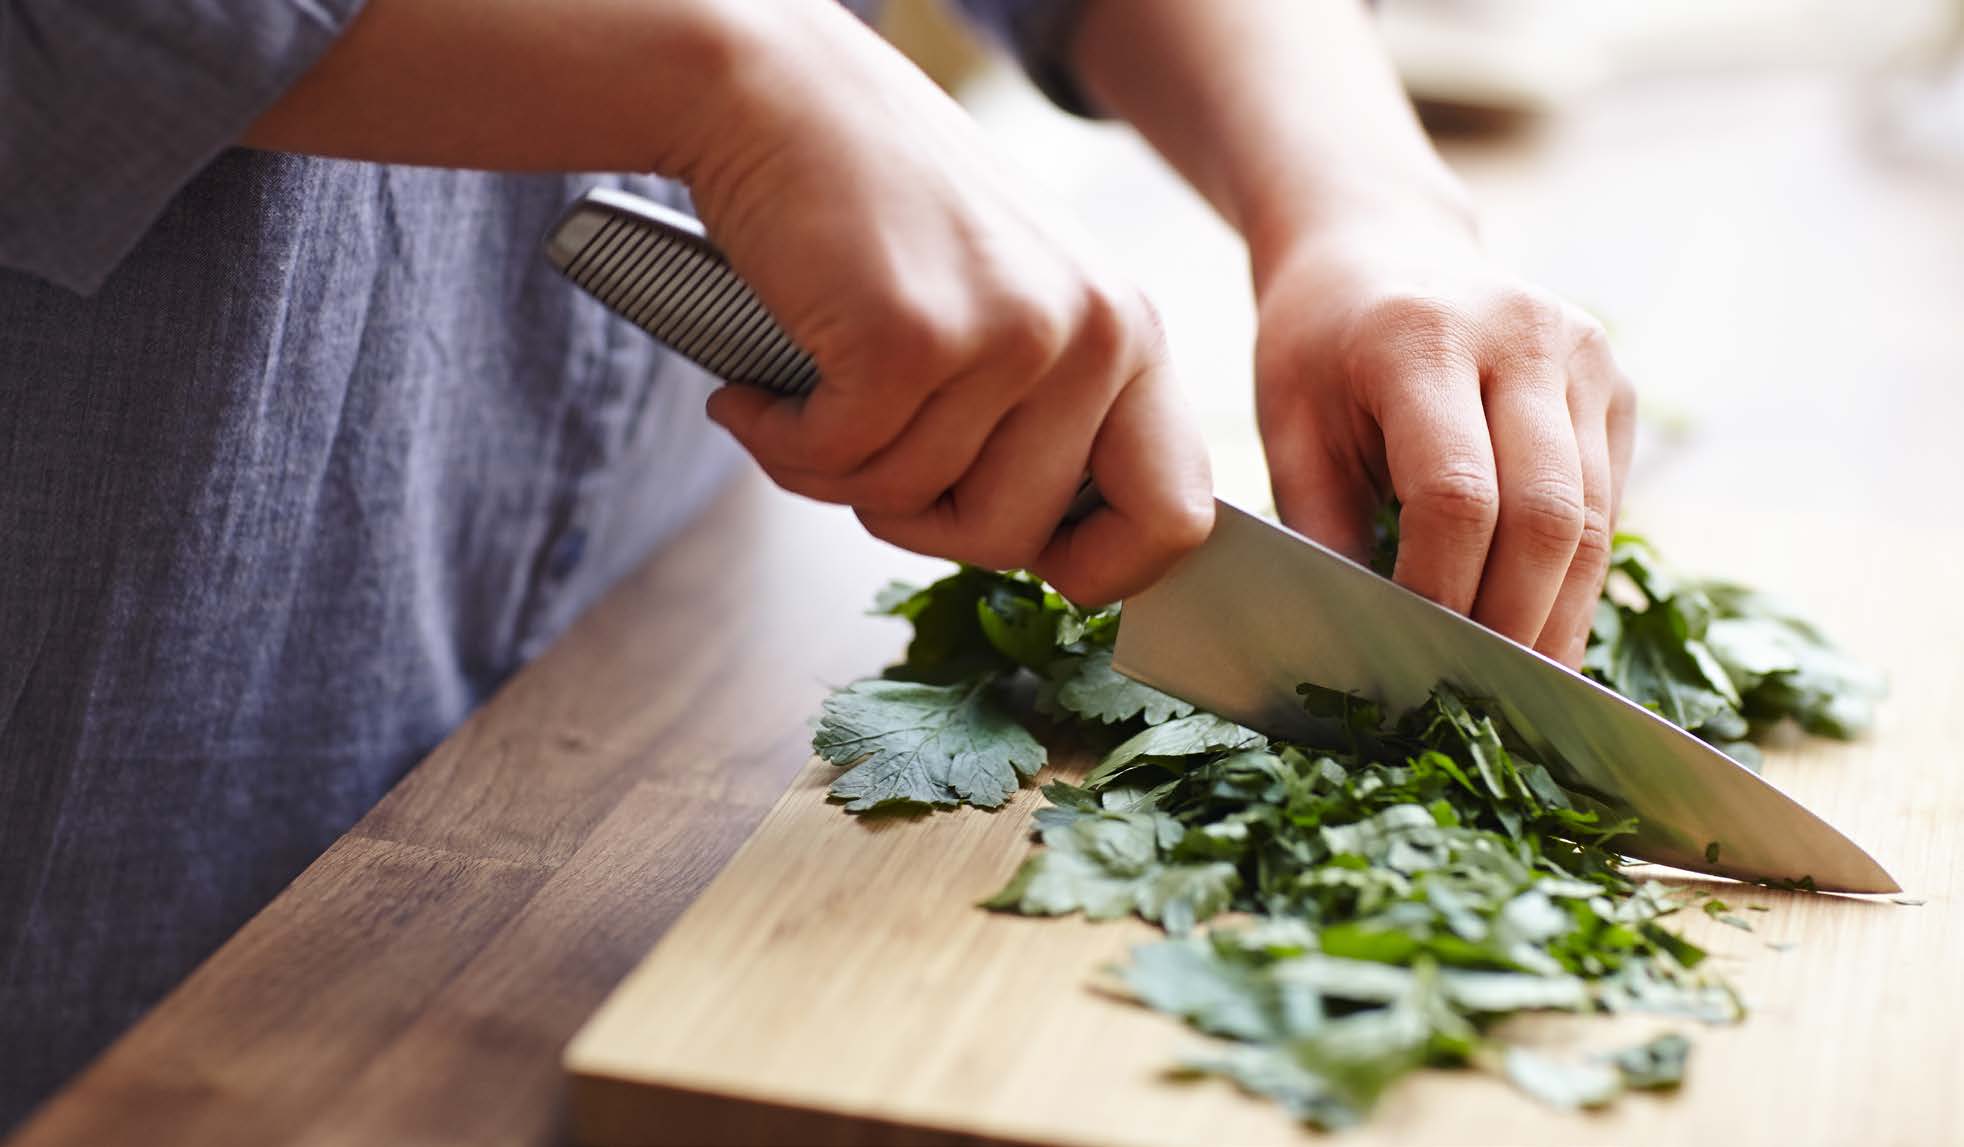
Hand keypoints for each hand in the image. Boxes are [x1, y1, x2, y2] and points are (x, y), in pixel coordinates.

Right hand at [681, 4, 1211, 603]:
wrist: (778, 95)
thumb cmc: (883, 216)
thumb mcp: (1011, 303)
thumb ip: (1050, 416)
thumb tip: (1047, 554)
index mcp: (1129, 333)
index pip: (1177, 518)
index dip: (1101, 571)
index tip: (1026, 560)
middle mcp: (1091, 333)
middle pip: (1015, 538)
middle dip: (920, 524)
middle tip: (864, 456)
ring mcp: (1008, 334)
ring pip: (911, 506)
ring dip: (832, 474)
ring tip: (802, 400)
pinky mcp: (911, 338)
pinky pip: (837, 466)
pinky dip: (779, 445)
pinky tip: (753, 396)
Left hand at [1253, 221, 1635, 665]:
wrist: (1380, 247)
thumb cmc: (1316, 348)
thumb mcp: (1289, 426)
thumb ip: (1323, 530)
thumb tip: (1358, 648)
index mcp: (1422, 338)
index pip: (1457, 495)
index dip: (1442, 593)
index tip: (1410, 662)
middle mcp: (1525, 335)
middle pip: (1549, 516)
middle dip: (1515, 624)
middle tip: (1481, 706)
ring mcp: (1586, 355)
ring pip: (1596, 520)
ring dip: (1558, 616)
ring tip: (1518, 692)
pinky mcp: (1615, 384)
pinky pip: (1609, 503)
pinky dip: (1574, 578)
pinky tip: (1538, 628)